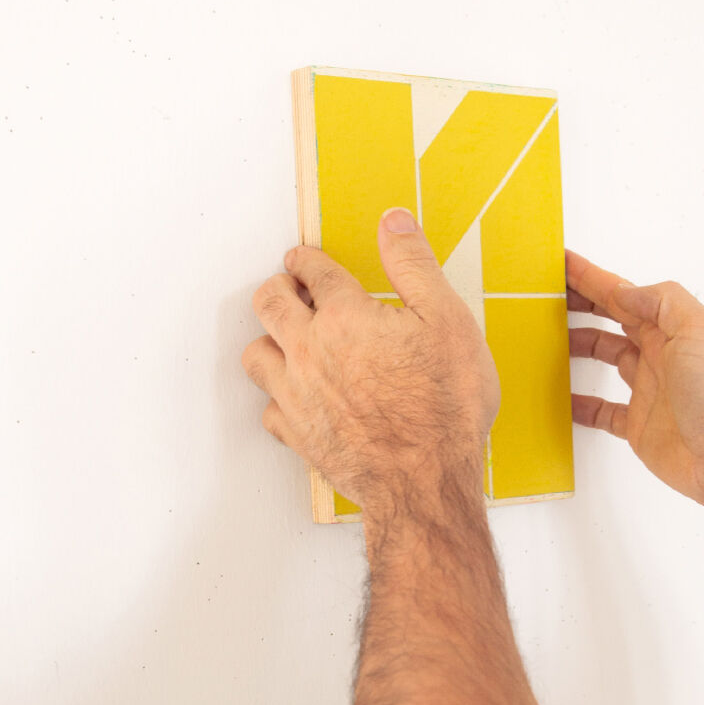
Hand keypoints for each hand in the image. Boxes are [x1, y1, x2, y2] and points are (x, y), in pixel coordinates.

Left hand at [243, 208, 500, 514]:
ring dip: (270, 340)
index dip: (307, 258)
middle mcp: (309, 351)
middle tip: (291, 288)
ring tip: (289, 338)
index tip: (304, 259)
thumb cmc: (444, 407)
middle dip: (278, 288)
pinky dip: (279, 397)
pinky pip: (269, 409)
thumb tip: (393, 222)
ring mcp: (298, 395)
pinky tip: (298, 395)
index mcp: (344, 316)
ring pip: (256, 354)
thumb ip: (414, 265)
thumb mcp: (448, 321)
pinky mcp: (298, 435)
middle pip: (269, 303)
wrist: (426, 482)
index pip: (312, 269)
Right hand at [567, 249, 703, 508]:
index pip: (626, 295)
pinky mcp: (641, 426)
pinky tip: (565, 399)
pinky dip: (583, 404)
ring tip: (552, 338)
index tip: (565, 265)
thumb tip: (625, 290)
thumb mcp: (697, 330)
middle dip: (584, 305)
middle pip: (614, 321)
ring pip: (608, 359)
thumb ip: (661, 303)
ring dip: (581, 346)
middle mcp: (662, 356)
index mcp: (674, 329)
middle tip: (552, 296)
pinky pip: (604, 411)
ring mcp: (650, 391)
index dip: (594, 279)